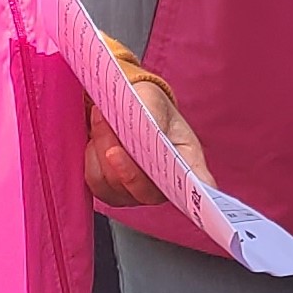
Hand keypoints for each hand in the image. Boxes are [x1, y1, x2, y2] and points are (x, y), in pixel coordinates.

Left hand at [86, 77, 214, 203]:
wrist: (121, 105)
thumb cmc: (145, 103)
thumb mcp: (150, 98)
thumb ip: (151, 115)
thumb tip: (149, 133)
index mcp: (187, 159)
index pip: (201, 183)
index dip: (201, 193)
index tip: (199, 190)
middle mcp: (165, 184)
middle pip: (147, 190)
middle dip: (124, 159)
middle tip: (111, 126)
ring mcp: (138, 192)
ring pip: (115, 185)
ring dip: (102, 149)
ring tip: (102, 118)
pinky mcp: (113, 193)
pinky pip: (96, 183)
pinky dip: (91, 157)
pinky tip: (96, 138)